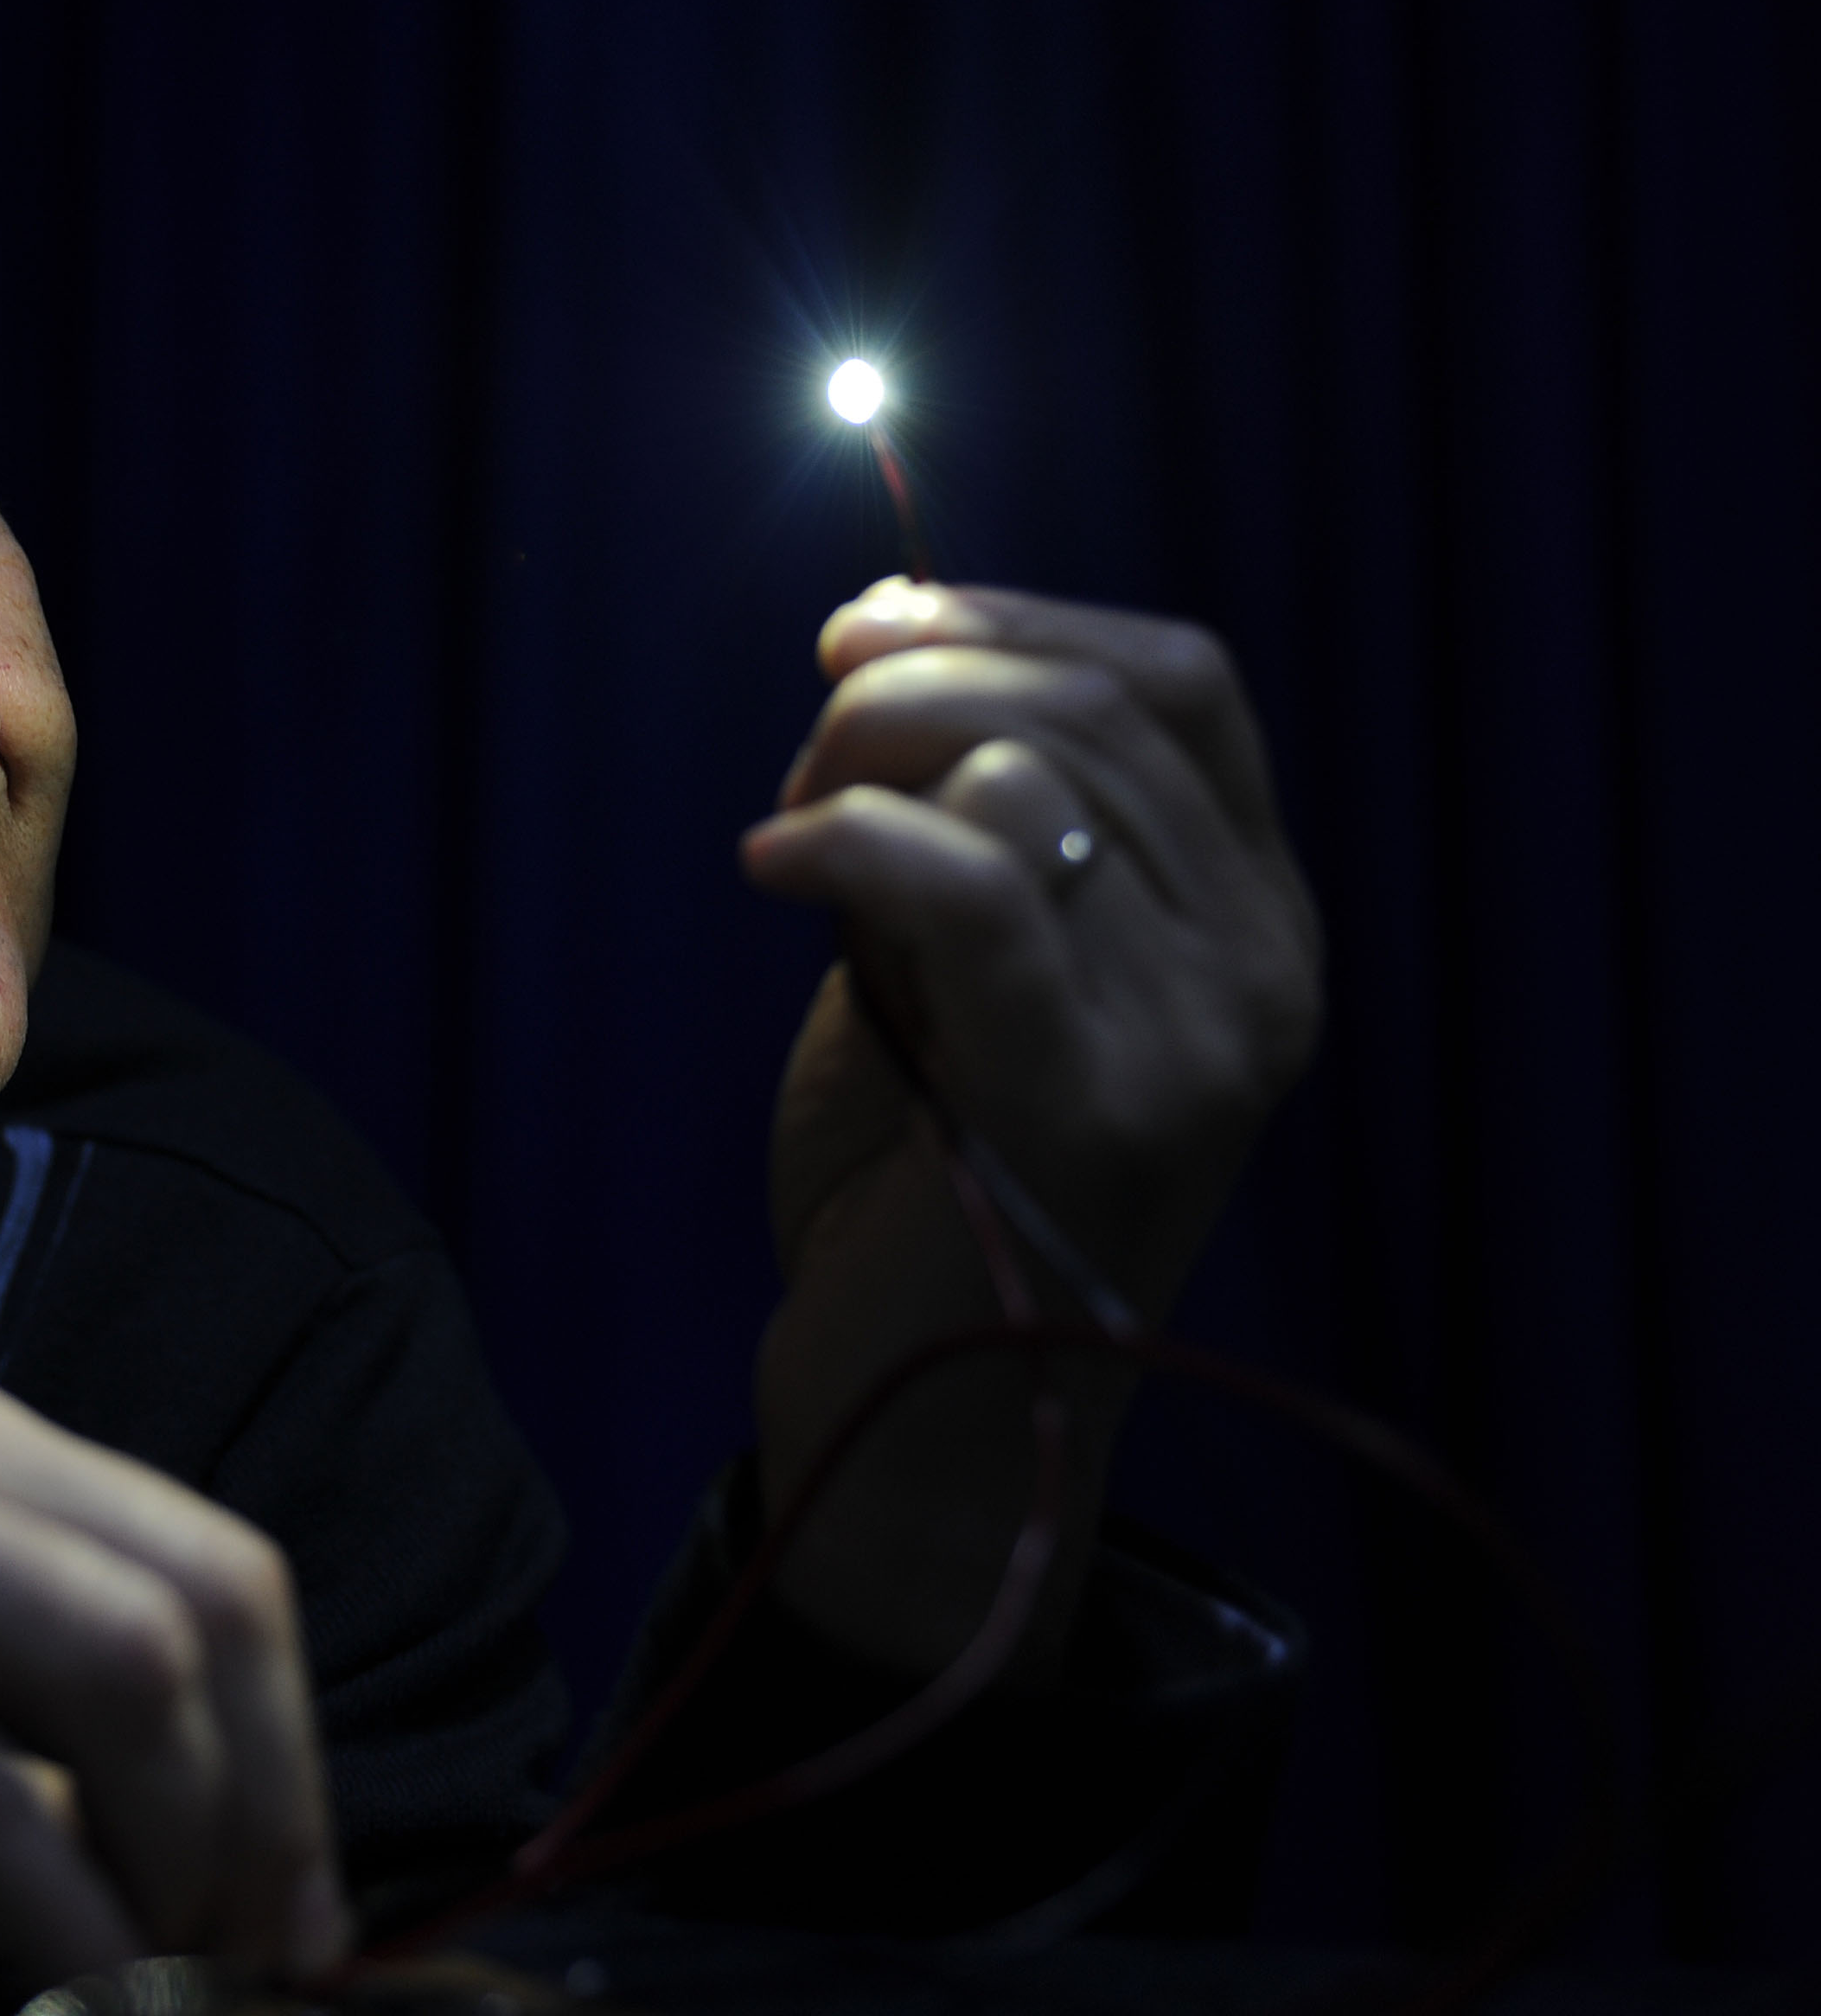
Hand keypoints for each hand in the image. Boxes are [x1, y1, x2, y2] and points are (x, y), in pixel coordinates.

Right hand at [0, 1344, 347, 1983]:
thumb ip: (8, 1714)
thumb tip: (219, 1850)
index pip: (206, 1560)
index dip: (290, 1753)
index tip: (293, 1921)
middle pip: (197, 1601)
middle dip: (266, 1816)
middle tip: (251, 1975)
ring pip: (118, 1667)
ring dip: (183, 1868)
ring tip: (162, 1991)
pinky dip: (61, 1921)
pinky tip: (74, 2000)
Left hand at [736, 580, 1321, 1671]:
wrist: (923, 1414)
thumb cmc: (928, 1174)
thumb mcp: (971, 959)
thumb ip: (977, 821)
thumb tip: (892, 646)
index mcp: (1259, 918)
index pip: (1180, 681)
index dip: (1016, 617)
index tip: (871, 623)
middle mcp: (1262, 970)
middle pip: (1086, 708)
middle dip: (907, 691)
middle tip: (803, 762)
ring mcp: (1195, 1041)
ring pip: (1024, 773)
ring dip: (864, 769)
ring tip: (795, 847)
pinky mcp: (1087, 1101)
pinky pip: (969, 883)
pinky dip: (847, 838)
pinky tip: (769, 866)